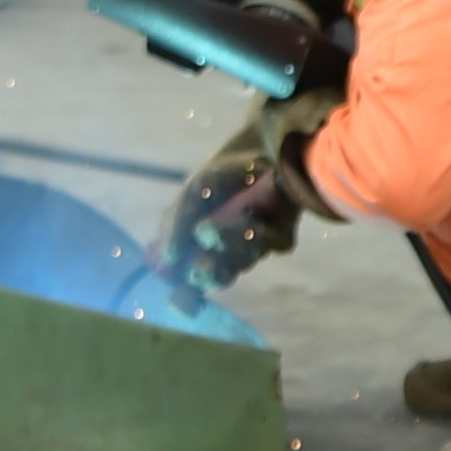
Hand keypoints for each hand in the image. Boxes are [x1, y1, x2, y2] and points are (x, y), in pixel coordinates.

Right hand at [165, 154, 302, 285]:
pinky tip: (247, 212)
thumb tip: (168, 258)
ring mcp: (255, 248)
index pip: (191, 282)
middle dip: (207, 273)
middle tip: (201, 265)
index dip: (184, 296)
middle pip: (218, 277)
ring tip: (211, 229)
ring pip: (241, 260)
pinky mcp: (281, 238)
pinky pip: (266, 243)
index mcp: (202, 249)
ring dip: (225, 244)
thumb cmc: (222, 179)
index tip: (179, 298)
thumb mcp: (192, 194)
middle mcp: (229, 254)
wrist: (258, 152)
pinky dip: (253, 230)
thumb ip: (176, 224)